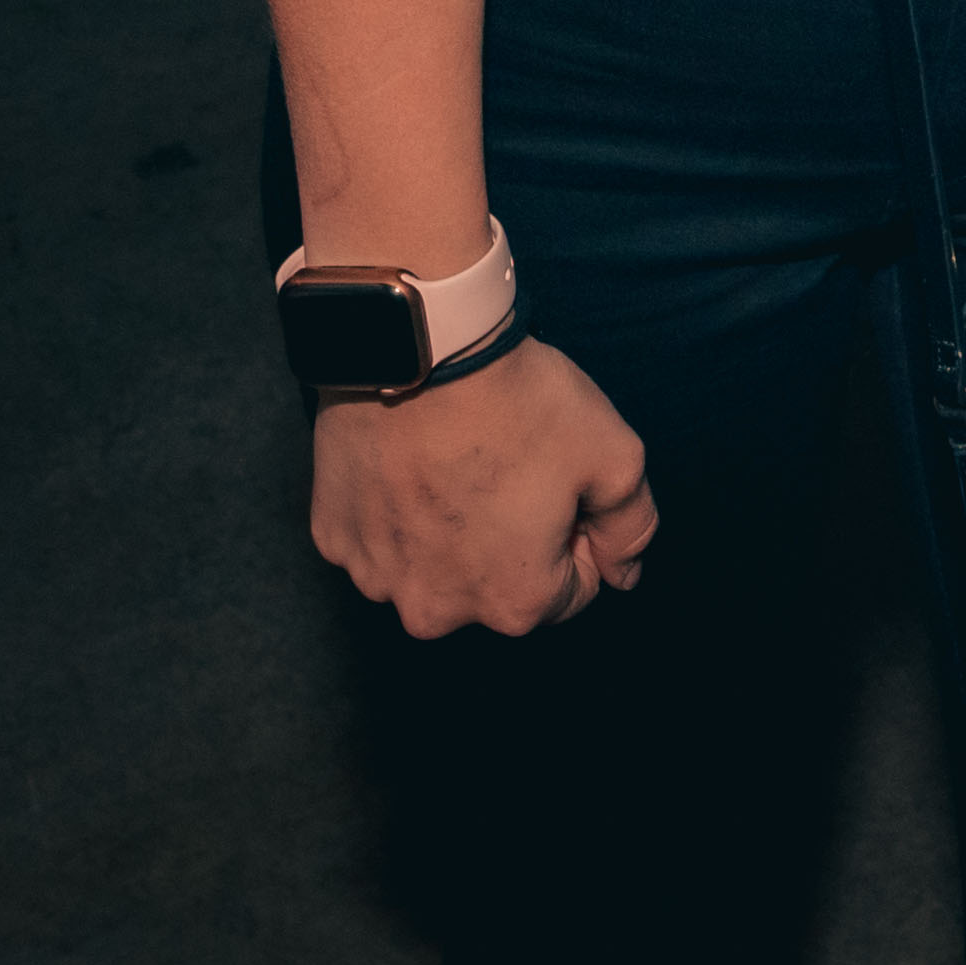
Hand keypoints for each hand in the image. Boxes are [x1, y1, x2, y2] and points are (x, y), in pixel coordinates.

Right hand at [309, 337, 656, 639]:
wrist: (422, 352)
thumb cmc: (523, 406)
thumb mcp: (615, 456)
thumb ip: (631, 526)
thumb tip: (625, 575)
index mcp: (513, 603)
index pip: (574, 590)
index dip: (580, 531)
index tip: (564, 480)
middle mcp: (437, 612)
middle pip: (500, 585)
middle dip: (516, 539)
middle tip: (512, 466)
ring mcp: (376, 579)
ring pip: (435, 565)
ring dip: (453, 529)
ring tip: (462, 460)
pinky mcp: (334, 539)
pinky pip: (383, 538)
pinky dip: (400, 510)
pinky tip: (413, 461)